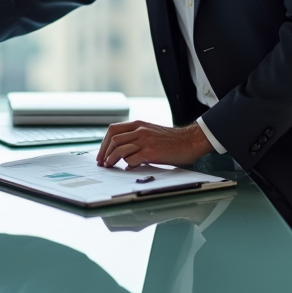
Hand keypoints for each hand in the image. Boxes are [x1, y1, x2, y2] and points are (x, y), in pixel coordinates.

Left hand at [97, 120, 212, 168]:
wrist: (190, 141)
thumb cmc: (171, 140)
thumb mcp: (150, 132)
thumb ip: (136, 138)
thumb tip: (122, 153)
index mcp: (138, 124)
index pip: (113, 130)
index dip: (104, 143)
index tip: (101, 154)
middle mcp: (140, 130)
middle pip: (113, 140)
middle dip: (104, 153)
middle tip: (102, 163)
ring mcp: (145, 141)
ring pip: (119, 149)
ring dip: (111, 159)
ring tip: (110, 166)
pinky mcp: (151, 152)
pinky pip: (132, 159)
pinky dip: (127, 165)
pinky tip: (128, 168)